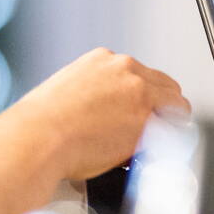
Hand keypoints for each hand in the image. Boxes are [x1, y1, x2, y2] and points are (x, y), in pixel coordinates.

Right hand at [0, 49, 188, 213]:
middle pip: (164, 85)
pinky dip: (171, 141)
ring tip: (153, 146)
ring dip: (168, 124)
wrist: (36, 139)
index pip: (139, 74)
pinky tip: (156, 153)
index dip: (142, 99)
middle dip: (160, 109)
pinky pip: (176, 127)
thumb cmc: (40, 127)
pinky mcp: (146, 116)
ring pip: (175, 103)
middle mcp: (123, 68)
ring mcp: (138, 90)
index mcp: (101, 60)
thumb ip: (89, 97)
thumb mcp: (63, 95)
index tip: (138, 115)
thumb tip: (98, 118)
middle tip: (152, 133)